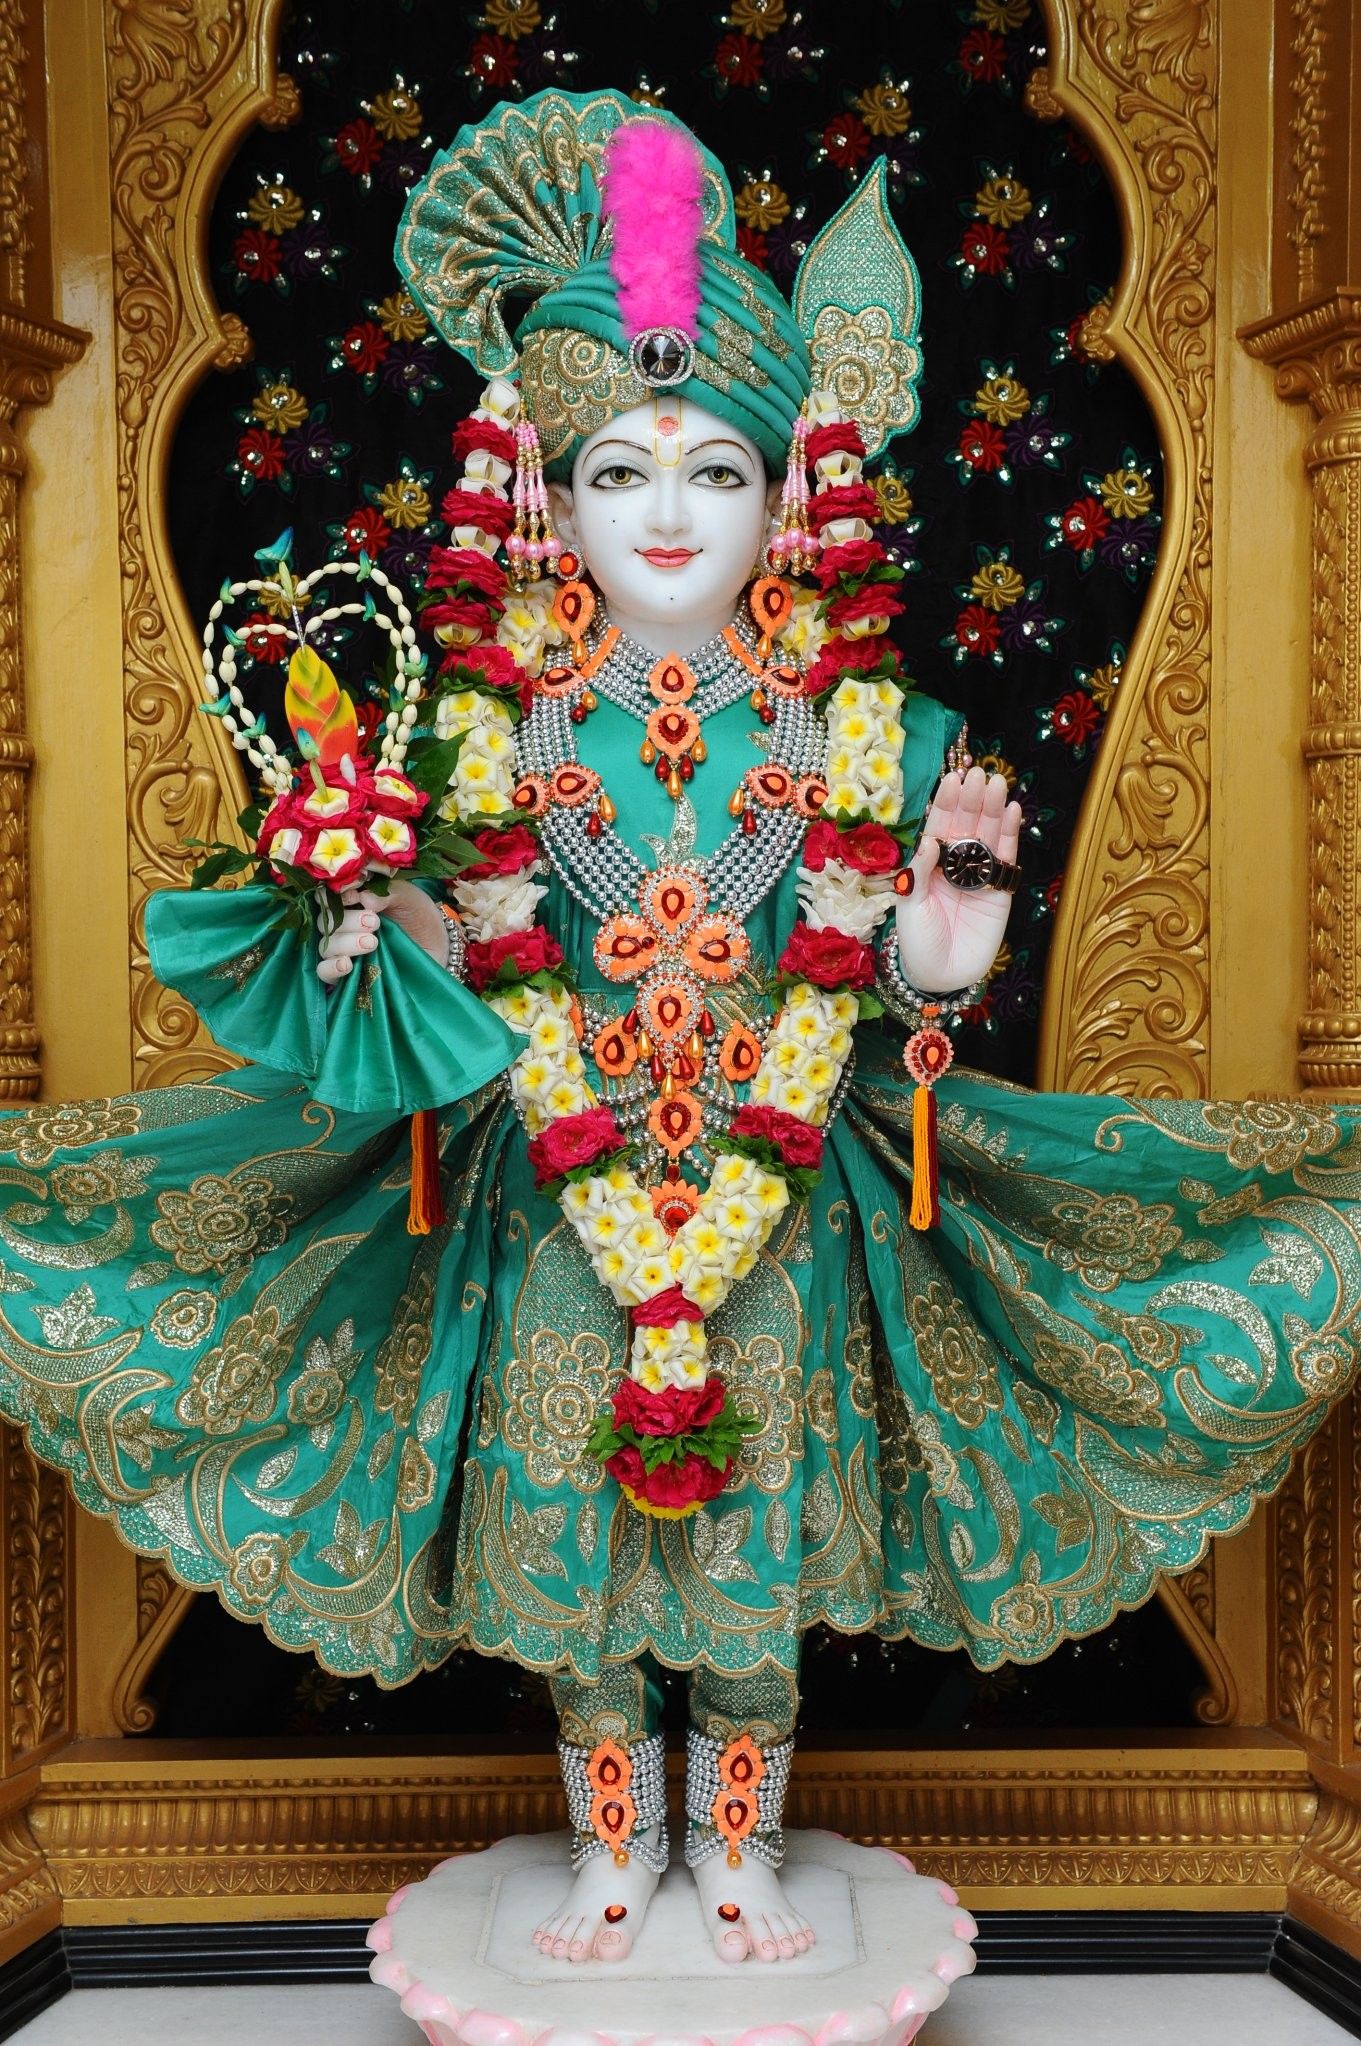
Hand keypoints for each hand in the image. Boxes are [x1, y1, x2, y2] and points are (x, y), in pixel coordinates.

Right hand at [315, 876, 448, 984]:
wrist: (439, 946)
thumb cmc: (419, 916)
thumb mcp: (407, 896)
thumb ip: (386, 893)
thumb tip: (364, 898)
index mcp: (351, 902)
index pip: (327, 899)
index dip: (336, 898)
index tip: (356, 898)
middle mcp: (343, 926)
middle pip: (326, 923)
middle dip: (348, 922)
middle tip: (375, 922)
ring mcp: (344, 951)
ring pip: (326, 947)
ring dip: (345, 943)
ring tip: (372, 942)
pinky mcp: (349, 975)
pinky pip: (325, 973)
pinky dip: (331, 968)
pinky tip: (347, 964)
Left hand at [894, 765, 1021, 993]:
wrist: (941, 976)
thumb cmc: (918, 943)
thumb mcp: (910, 907)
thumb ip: (918, 874)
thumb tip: (930, 841)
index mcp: (929, 864)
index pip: (939, 826)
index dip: (946, 803)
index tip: (953, 780)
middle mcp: (955, 864)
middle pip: (966, 824)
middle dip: (973, 799)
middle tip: (980, 774)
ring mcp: (979, 875)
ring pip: (988, 835)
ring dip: (994, 809)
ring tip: (998, 784)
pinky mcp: (1000, 890)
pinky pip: (1006, 858)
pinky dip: (1010, 834)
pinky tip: (1013, 810)